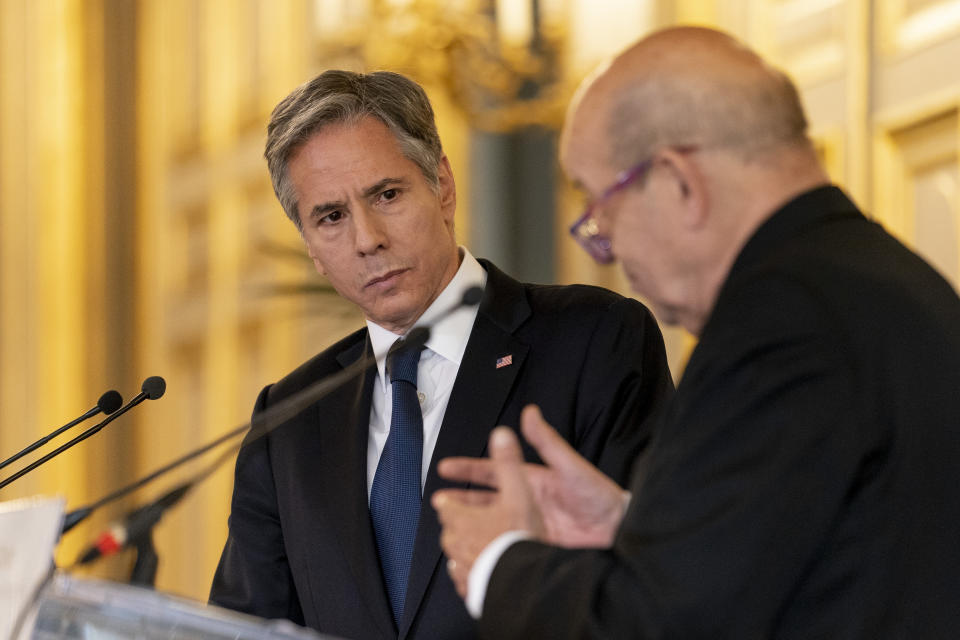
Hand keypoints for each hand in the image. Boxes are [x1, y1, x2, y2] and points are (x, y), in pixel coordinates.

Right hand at [432, 405, 630, 596]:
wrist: (618, 529)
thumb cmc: (598, 494)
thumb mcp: (569, 465)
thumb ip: (547, 441)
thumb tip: (529, 412)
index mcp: (530, 480)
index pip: (492, 472)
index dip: (468, 469)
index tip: (445, 468)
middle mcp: (525, 501)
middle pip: (485, 500)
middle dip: (461, 500)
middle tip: (438, 502)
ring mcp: (528, 524)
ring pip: (491, 524)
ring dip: (471, 524)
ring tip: (448, 529)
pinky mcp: (534, 545)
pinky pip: (506, 545)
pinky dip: (489, 546)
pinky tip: (475, 552)